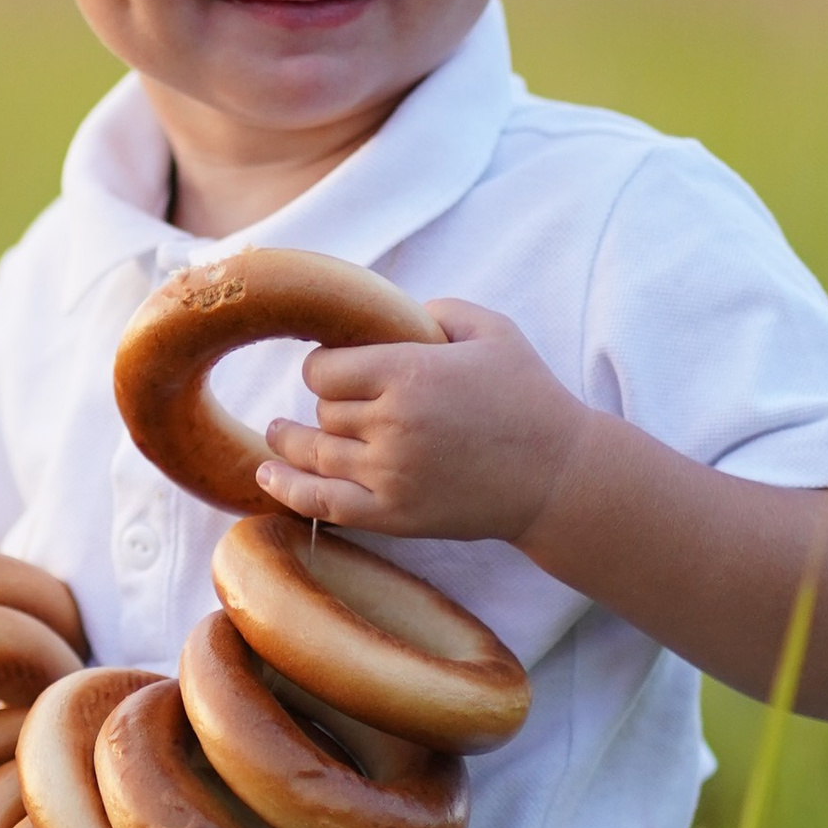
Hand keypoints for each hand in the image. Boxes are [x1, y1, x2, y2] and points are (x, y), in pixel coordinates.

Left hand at [255, 298, 588, 542]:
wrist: (559, 476)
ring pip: (315, 454)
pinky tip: (267, 475)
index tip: (335, 368)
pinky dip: (290, 490)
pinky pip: (324, 504)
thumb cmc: (529, 396)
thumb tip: (384, 313)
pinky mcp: (395, 516)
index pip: (324, 369)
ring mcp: (390, 475)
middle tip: (333, 403)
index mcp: (410, 373)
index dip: (325, 367)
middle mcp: (392, 424)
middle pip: (321, 412)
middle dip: (325, 405)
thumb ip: (433, 311)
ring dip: (291, 443)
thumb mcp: (491, 330)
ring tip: (277, 433)